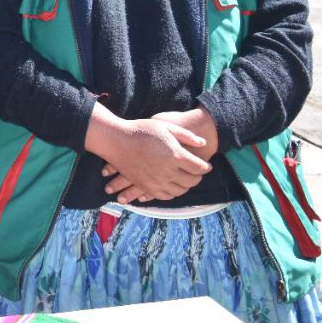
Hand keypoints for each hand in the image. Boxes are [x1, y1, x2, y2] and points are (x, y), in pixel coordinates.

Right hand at [85, 104, 211, 203]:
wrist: (116, 140)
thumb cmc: (141, 130)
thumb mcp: (165, 126)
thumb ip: (186, 136)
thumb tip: (203, 143)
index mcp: (175, 155)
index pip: (199, 168)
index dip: (205, 167)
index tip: (206, 166)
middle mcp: (167, 171)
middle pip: (191, 181)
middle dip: (197, 177)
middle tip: (198, 173)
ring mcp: (156, 181)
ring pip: (179, 191)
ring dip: (186, 186)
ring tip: (186, 180)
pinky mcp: (146, 186)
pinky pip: (165, 196)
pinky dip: (172, 193)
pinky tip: (173, 186)